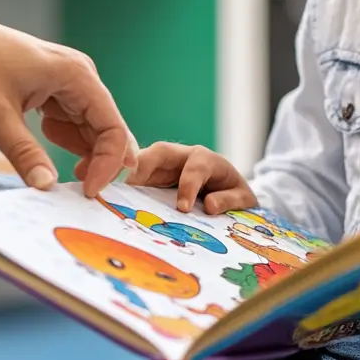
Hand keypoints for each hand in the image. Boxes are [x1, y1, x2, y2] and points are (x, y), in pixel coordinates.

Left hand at [0, 3, 136, 196]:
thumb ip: (25, 154)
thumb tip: (48, 187)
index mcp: (76, 75)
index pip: (113, 127)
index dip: (108, 164)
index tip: (87, 192)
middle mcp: (78, 74)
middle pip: (106, 127)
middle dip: (96, 161)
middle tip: (76, 192)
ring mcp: (64, 79)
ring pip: (87, 126)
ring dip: (77, 151)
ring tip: (44, 164)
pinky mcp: (48, 86)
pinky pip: (67, 120)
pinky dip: (59, 140)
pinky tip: (36, 143)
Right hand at [126, 141, 256, 213]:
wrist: (229, 193)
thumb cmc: (235, 194)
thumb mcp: (244, 199)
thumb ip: (230, 200)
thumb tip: (209, 206)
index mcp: (208, 160)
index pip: (195, 166)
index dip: (188, 185)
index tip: (183, 208)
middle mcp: (183, 157)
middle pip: (161, 151)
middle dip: (145, 165)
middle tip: (131, 187)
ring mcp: (165, 166)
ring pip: (143, 162)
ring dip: (128, 176)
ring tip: (114, 195)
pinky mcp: (153, 178)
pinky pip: (136, 178)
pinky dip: (125, 187)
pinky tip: (114, 201)